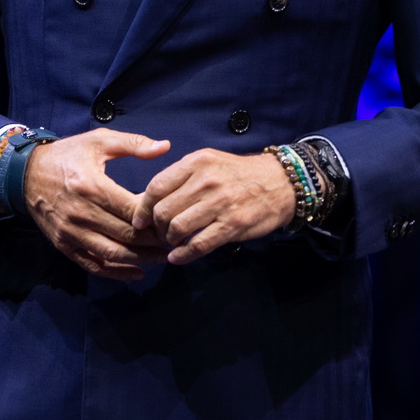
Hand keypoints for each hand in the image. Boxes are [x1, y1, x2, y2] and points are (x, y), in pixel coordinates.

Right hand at [23, 129, 173, 279]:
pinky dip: (116, 273)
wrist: (25, 174)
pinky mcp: (64, 245)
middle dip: (154, 242)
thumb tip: (165, 147)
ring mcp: (70, 233)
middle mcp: (81, 214)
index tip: (174, 219)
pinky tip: (137, 272)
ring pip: (112, 254)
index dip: (156, 218)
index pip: (131, 210)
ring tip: (163, 257)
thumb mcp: (99, 141)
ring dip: (140, 260)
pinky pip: (93, 265)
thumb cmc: (67, 155)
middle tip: (175, 241)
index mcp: (92, 187)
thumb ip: (134, 143)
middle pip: (126, 236)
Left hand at [133, 148, 296, 264]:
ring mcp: (220, 203)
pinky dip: (183, 256)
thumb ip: (182, 176)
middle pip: (163, 211)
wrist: (280, 183)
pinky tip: (178, 257)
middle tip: (160, 234)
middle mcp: (206, 181)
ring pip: (177, 229)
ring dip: (169, 241)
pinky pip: (198, 245)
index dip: (143, 208)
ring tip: (172, 243)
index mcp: (197, 162)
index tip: (139, 221)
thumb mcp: (209, 162)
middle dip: (156, 228)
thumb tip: (150, 200)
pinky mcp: (232, 224)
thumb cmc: (239, 174)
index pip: (156, 187)